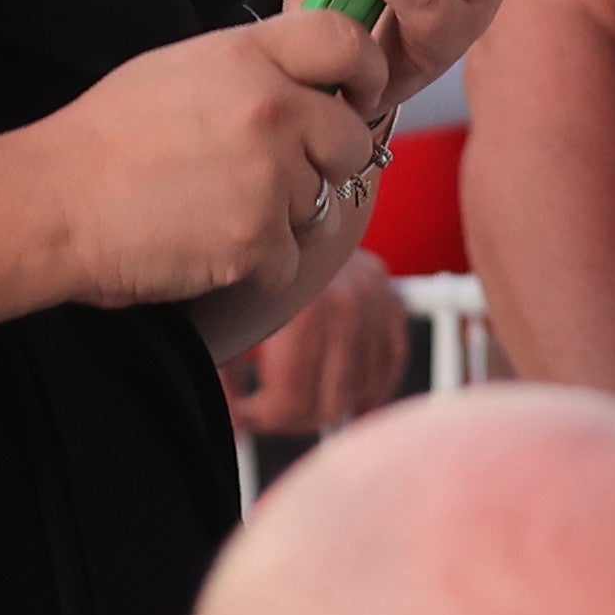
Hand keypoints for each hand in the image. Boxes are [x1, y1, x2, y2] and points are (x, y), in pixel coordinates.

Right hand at [27, 3, 379, 309]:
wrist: (52, 204)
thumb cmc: (107, 138)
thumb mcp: (185, 69)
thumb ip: (257, 69)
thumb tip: (312, 85)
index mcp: (251, 55)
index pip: (348, 41)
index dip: (364, 73)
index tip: (357, 99)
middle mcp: (273, 107)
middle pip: (351, 139)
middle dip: (324, 163)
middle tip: (270, 176)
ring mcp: (270, 174)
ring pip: (321, 204)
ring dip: (282, 217)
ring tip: (215, 209)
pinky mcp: (258, 238)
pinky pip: (288, 259)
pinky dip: (255, 264)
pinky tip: (206, 244)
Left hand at [222, 253, 408, 435]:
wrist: (283, 195)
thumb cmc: (243, 256)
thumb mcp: (223, 308)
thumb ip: (222, 364)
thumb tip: (221, 416)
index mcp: (305, 309)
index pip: (293, 400)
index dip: (260, 419)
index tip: (241, 412)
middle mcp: (349, 304)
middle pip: (330, 402)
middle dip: (292, 416)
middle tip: (264, 411)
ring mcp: (375, 299)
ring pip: (363, 387)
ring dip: (330, 403)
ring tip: (296, 402)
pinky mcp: (390, 295)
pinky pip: (393, 359)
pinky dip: (372, 384)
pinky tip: (348, 397)